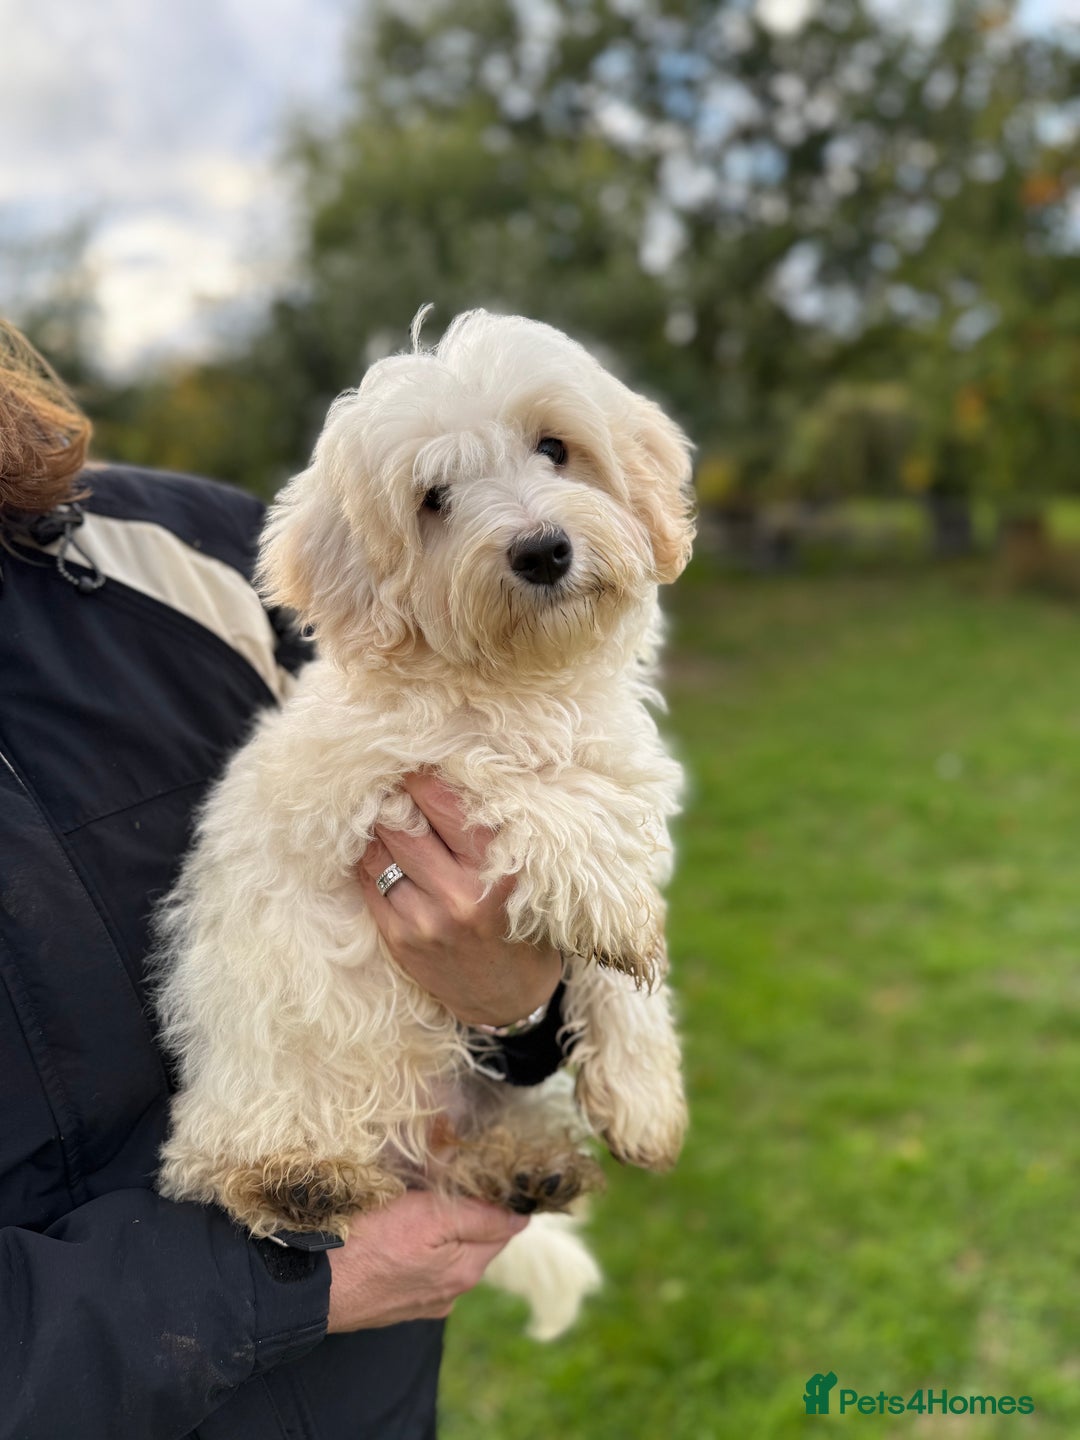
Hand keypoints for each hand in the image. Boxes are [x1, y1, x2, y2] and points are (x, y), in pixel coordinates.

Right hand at [326, 1191, 528, 1330]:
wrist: (306, 1286)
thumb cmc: (363, 1245)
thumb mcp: (427, 1217)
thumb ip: (477, 1216)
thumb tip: (521, 1216)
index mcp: (465, 1271)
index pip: (504, 1225)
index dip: (499, 1194)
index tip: (487, 1168)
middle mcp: (450, 1292)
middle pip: (475, 1236)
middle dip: (468, 1206)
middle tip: (447, 1173)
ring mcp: (421, 1299)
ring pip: (447, 1249)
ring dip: (442, 1224)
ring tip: (418, 1196)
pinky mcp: (394, 1300)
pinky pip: (420, 1263)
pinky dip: (418, 1243)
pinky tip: (397, 1227)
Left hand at [356, 772, 561, 1026]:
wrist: (510, 999)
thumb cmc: (521, 923)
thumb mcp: (522, 875)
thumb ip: (489, 834)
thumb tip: (444, 779)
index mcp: (498, 871)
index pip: (445, 807)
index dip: (422, 779)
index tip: (413, 765)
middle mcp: (460, 895)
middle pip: (403, 825)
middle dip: (393, 799)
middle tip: (389, 782)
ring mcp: (425, 920)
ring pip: (380, 852)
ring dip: (376, 827)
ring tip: (380, 813)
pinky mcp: (400, 940)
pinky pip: (370, 883)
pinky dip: (370, 859)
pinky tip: (376, 848)